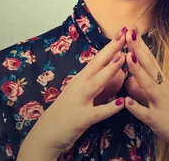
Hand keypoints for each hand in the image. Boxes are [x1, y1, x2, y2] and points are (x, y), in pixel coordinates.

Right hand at [17, 29, 127, 159]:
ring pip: (96, 83)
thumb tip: (116, 73)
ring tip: (122, 59)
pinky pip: (97, 112)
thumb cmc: (64, 115)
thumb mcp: (80, 95)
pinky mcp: (81, 119)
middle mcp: (78, 87)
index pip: (97, 59)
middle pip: (96, 64)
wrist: (43, 137)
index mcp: (79, 80)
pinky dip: (109, 107)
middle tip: (124, 35)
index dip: (109, 45)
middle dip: (111, 49)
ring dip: (109, 70)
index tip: (122, 31)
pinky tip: (120, 103)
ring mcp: (79, 102)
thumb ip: (98, 85)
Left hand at [122, 24, 168, 158]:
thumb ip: (150, 89)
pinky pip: (147, 114)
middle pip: (149, 65)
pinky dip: (137, 108)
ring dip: (137, 71)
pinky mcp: (160, 121)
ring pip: (148, 85)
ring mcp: (162, 104)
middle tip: (128, 31)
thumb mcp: (168, 98)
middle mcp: (164, 89)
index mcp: (164, 83)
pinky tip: (126, 102)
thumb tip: (133, 81)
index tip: (132, 28)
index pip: (150, 59)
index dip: (140, 44)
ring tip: (127, 57)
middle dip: (138, 48)